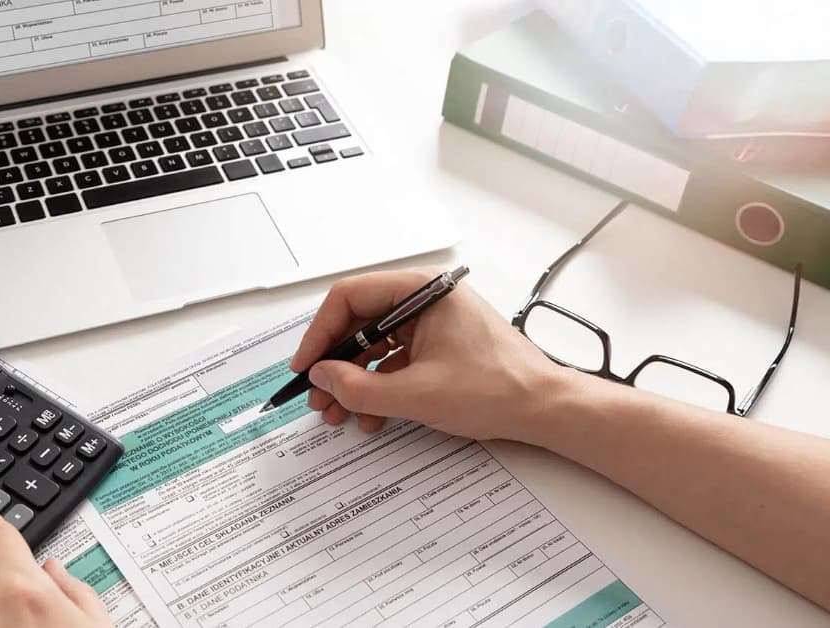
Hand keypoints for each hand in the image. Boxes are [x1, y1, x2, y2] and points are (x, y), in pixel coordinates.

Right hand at [291, 269, 572, 441]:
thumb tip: (320, 378)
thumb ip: (359, 387)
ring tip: (338, 414)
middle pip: (359, 322)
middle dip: (335, 364)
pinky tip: (370, 417)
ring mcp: (432, 322)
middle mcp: (424, 299)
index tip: (306, 366)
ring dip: (354, 381)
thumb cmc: (497, 389)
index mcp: (422, 290)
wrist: (545, 409)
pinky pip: (394, 361)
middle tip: (317, 396)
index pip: (350, 297)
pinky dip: (378, 388)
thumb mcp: (416, 394)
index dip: (319, 333)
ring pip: (374, 346)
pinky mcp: (438, 346)